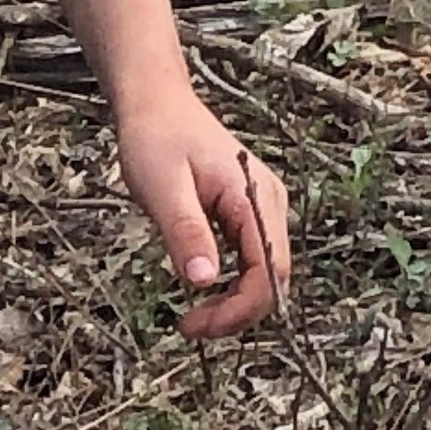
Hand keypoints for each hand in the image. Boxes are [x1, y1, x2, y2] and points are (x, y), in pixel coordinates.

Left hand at [114, 87, 290, 337]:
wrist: (158, 103)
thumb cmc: (156, 140)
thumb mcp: (163, 190)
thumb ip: (187, 234)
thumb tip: (204, 282)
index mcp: (253, 196)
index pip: (268, 272)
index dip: (237, 310)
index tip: (192, 325)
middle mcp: (268, 200)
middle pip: (274, 276)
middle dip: (237, 312)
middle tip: (189, 326)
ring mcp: (263, 203)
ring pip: (268, 269)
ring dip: (237, 300)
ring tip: (195, 313)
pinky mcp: (250, 207)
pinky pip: (255, 255)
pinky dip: (236, 281)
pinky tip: (205, 285)